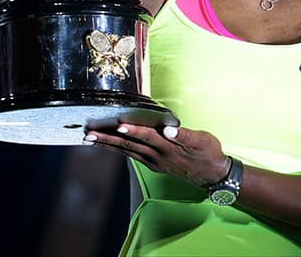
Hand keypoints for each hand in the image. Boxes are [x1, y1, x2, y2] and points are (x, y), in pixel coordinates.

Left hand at [83, 123, 230, 187]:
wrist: (212, 174)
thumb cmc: (208, 153)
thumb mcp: (202, 141)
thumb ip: (184, 135)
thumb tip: (168, 129)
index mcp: (169, 147)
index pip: (147, 136)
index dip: (133, 131)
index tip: (117, 125)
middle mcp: (158, 155)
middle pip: (130, 145)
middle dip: (108, 139)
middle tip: (89, 133)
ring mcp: (154, 161)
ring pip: (127, 151)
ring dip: (108, 145)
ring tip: (91, 138)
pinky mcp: (154, 164)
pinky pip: (132, 155)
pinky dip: (119, 149)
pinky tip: (110, 145)